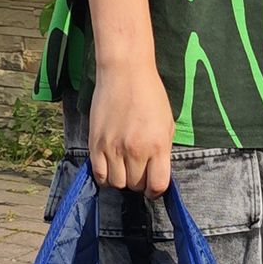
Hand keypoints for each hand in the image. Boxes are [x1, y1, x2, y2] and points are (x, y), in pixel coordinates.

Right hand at [86, 61, 174, 195]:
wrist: (125, 73)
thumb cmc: (151, 95)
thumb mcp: (167, 124)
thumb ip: (162, 152)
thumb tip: (156, 174)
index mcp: (157, 146)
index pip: (157, 185)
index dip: (156, 190)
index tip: (153, 186)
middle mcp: (135, 150)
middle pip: (135, 185)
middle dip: (139, 182)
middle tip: (139, 171)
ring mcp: (113, 148)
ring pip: (116, 183)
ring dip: (122, 179)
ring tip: (124, 167)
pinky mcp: (95, 143)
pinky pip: (98, 174)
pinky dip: (105, 176)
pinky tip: (110, 166)